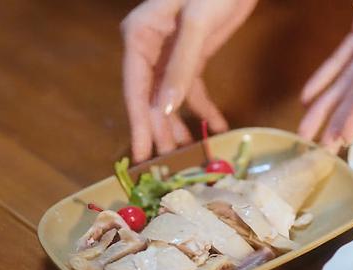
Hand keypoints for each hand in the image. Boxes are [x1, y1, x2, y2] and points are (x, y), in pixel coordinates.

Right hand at [122, 0, 256, 161]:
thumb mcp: (196, 25)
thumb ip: (182, 67)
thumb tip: (166, 110)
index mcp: (139, 37)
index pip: (134, 88)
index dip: (138, 123)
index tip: (140, 154)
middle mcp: (150, 48)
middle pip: (151, 97)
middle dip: (160, 128)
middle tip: (168, 161)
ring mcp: (171, 53)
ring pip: (171, 97)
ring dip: (180, 123)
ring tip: (190, 150)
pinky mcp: (194, 55)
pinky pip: (193, 88)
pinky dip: (204, 108)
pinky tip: (217, 125)